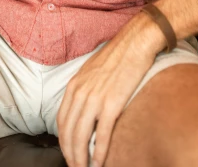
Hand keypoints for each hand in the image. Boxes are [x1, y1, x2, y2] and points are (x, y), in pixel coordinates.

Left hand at [56, 14, 161, 166]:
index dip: (63, 141)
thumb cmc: (117, 56)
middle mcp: (81, 93)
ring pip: (82, 137)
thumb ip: (84, 90)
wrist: (135, 43)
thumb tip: (84, 111)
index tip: (68, 153)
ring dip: (82, 158)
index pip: (61, 121)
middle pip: (69, 133)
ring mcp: (95, 99)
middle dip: (71, 154)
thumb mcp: (92, 72)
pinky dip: (100, 152)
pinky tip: (101, 162)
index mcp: (74, 85)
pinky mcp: (112, 103)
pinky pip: (102, 134)